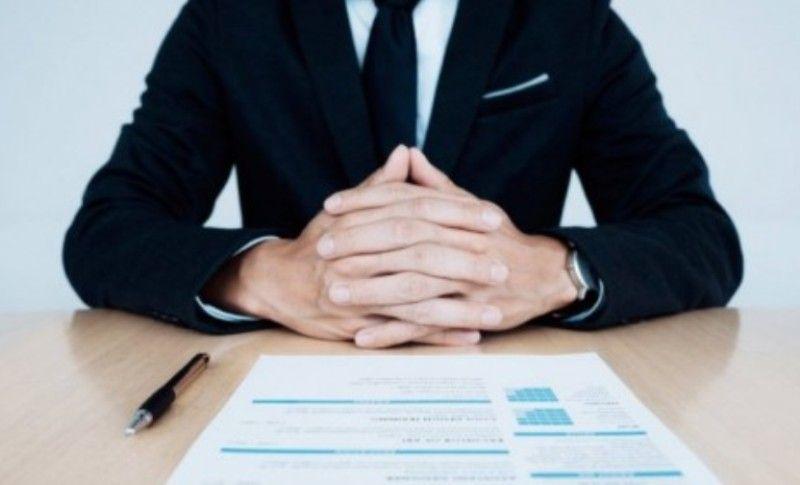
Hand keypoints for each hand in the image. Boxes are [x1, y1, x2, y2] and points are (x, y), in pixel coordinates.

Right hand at [201, 146, 481, 345]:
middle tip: (501, 266)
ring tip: (494, 311)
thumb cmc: (319, 244)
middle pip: (419, 255)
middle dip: (463, 262)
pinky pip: (401, 333)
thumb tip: (405, 152)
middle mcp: (358, 257)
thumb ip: (379, 186)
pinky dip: (436, 336)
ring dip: (457, 307)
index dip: (456, 214)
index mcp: (361, 223)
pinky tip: (468, 337)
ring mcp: (356, 294)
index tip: (492, 218)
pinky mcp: (355, 325)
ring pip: (414, 299)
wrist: (279, 283)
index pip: (416, 212)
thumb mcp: (344, 211)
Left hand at [322, 148, 577, 344]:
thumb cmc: (500, 239)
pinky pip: (428, 326)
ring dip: (372, 290)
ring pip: (413, 285)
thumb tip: (407, 154)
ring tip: (335, 292)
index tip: (331, 206)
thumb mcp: (472, 206)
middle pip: (405, 242)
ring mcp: (467, 282)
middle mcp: (462, 244)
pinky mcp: (470, 315)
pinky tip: (364, 335)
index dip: (366, 203)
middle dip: (361, 245)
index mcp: (457, 215)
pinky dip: (395, 332)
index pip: (405, 203)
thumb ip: (435, 184)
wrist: (544, 274)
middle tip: (323, 249)